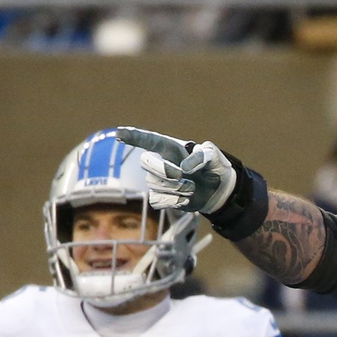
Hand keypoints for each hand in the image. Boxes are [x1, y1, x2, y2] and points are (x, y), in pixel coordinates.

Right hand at [115, 127, 235, 214]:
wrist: (218, 190)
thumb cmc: (213, 167)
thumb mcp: (214, 156)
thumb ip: (203, 155)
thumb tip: (185, 167)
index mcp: (171, 148)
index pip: (149, 140)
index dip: (133, 136)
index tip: (119, 134)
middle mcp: (161, 163)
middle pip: (146, 162)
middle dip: (164, 170)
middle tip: (182, 175)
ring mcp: (159, 181)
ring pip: (154, 184)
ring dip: (177, 188)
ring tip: (192, 187)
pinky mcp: (162, 198)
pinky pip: (157, 201)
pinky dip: (174, 202)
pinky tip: (186, 199)